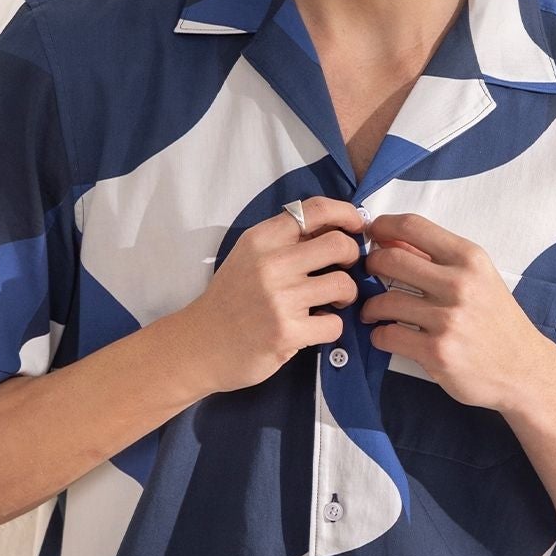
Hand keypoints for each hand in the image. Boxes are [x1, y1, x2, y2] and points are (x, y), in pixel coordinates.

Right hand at [177, 196, 368, 394]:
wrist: (199, 345)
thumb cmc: (230, 300)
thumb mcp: (248, 257)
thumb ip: (284, 241)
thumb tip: (335, 228)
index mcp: (261, 239)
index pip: (314, 209)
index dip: (345, 213)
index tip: (356, 226)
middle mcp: (271, 264)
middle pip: (339, 245)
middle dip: (351, 258)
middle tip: (341, 271)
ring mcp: (280, 298)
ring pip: (343, 285)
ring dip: (345, 295)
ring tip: (331, 303)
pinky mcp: (287, 331)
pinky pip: (335, 324)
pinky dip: (331, 327)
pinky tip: (315, 327)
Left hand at [358, 212, 555, 411]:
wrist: (524, 370)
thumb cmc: (497, 322)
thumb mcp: (479, 278)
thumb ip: (438, 258)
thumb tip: (390, 238)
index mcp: (470, 258)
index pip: (413, 226)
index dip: (382, 226)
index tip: (372, 235)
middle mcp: (460, 284)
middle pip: (390, 259)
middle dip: (370, 266)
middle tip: (369, 276)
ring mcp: (448, 319)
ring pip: (383, 301)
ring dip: (371, 307)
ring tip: (374, 312)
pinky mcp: (437, 352)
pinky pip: (387, 335)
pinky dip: (379, 335)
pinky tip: (387, 336)